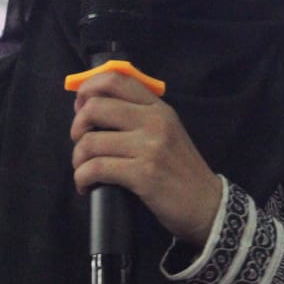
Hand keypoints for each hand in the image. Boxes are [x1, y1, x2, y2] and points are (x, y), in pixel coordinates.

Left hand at [71, 71, 220, 246]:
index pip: (116, 79)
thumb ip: (138, 115)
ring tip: (83, 170)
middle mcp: (154, 121)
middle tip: (80, 143)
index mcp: (158, 107)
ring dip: (78, 159)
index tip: (80, 107)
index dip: (88, 89)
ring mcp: (150, 147)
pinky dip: (82, 178)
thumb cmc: (180, 169)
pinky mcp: (143, 174)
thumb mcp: (166, 131)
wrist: (206, 204)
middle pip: (95, 107)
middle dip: (76, 127)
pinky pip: (96, 168)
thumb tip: (90, 106)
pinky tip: (86, 186)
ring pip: (90, 142)